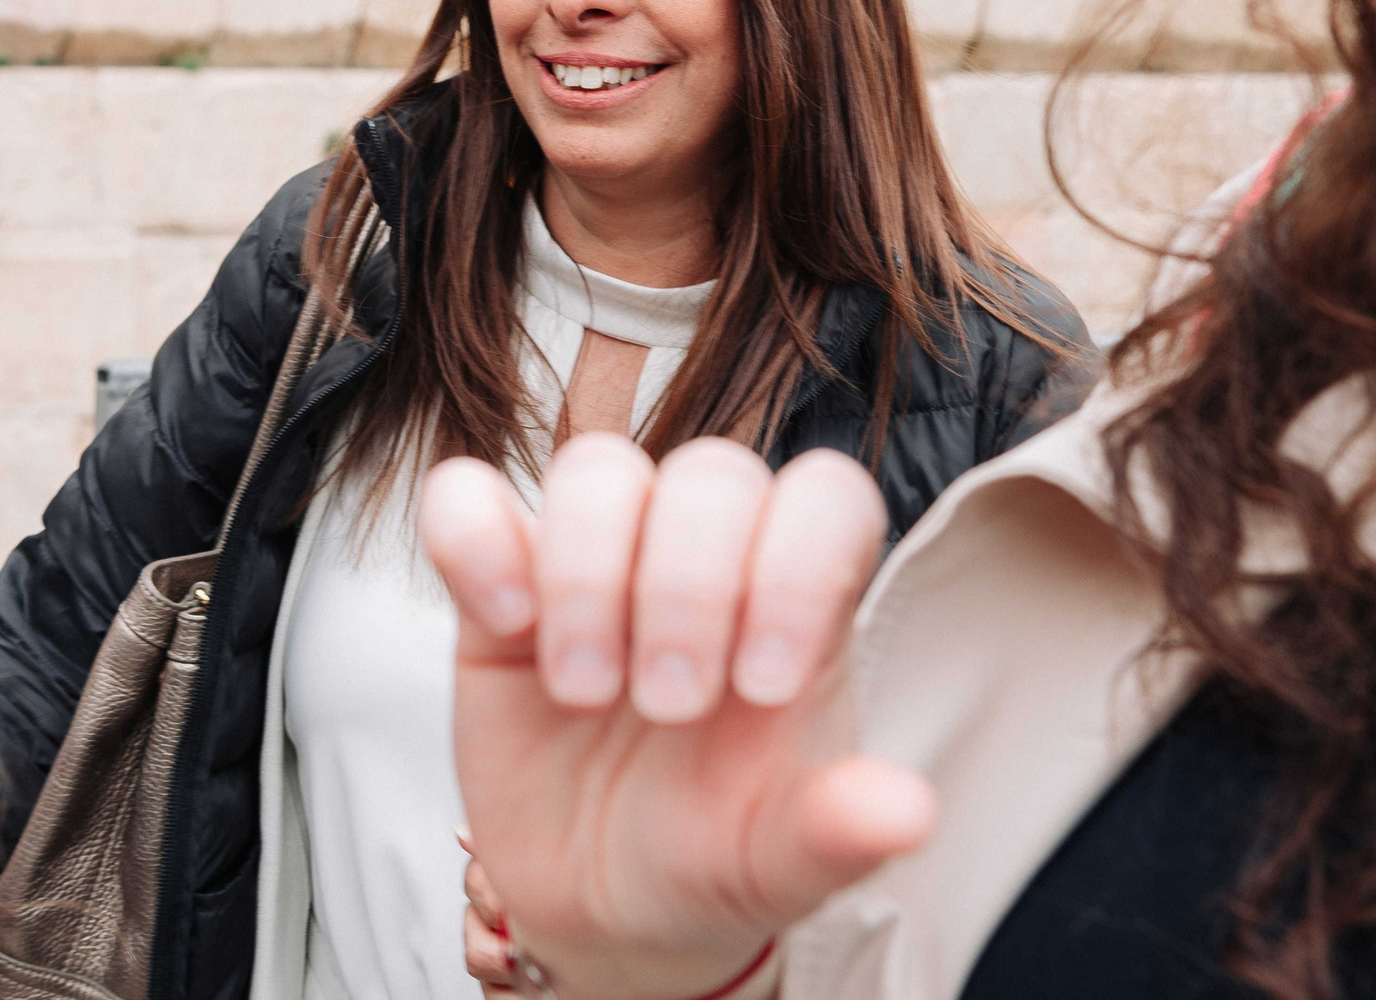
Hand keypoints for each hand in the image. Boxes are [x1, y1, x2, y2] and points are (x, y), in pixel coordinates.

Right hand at [422, 434, 935, 999]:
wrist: (600, 905)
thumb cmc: (710, 856)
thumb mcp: (777, 863)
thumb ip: (839, 832)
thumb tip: (909, 810)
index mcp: (798, 603)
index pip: (826, 500)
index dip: (800, 563)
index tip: (766, 685)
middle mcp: (704, 558)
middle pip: (713, 474)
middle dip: (688, 586)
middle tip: (670, 706)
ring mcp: (597, 559)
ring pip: (597, 468)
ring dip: (588, 571)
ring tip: (584, 691)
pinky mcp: (498, 582)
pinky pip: (467, 501)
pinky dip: (475, 538)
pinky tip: (505, 621)